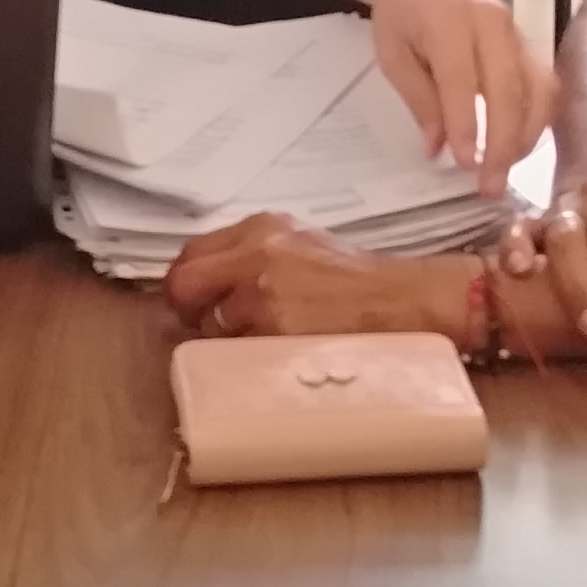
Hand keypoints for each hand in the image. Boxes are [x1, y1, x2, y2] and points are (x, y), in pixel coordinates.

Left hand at [165, 216, 478, 343]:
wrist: (403, 301)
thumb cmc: (356, 281)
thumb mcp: (300, 247)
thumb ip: (252, 255)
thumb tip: (209, 282)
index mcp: (262, 227)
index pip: (192, 252)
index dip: (186, 282)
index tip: (190, 300)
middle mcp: (257, 253)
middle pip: (184, 283)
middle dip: (186, 309)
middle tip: (203, 325)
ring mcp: (265, 294)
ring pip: (209, 325)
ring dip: (223, 339)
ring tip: (259, 339)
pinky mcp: (276, 330)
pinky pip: (236, 352)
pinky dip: (246, 358)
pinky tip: (274, 353)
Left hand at [369, 0, 553, 182]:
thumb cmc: (403, 10)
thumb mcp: (392, 52)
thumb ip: (417, 97)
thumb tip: (438, 147)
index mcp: (447, 20)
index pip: (462, 79)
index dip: (466, 125)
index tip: (465, 165)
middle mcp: (491, 23)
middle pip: (508, 88)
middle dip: (503, 143)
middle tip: (491, 186)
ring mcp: (517, 31)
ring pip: (538, 89)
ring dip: (527, 137)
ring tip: (506, 172)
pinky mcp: (530, 42)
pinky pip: (544, 84)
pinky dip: (538, 120)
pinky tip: (521, 147)